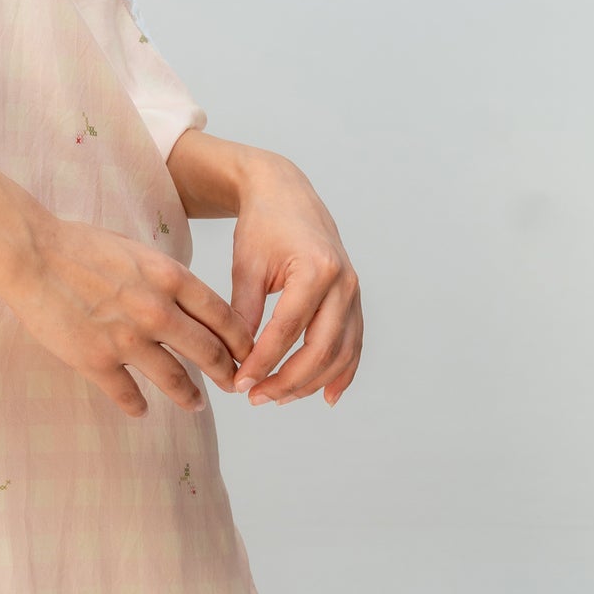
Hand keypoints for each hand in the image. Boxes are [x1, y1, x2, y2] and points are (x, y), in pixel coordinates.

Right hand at [0, 214, 253, 418]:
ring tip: (196, 404)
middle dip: (226, 373)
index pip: (223, 317)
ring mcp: (128, 340)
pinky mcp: (97, 361)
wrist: (30, 253)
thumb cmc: (78, 244)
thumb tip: (185, 300)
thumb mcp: (136, 250)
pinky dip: (138, 406)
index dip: (240, 341)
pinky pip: (128, 395)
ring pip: (176, 380)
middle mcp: (157, 311)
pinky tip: (141, 410)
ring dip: (190, 396)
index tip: (245, 353)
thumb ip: (164, 277)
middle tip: (232, 383)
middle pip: (209, 353)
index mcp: (170, 277)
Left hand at [227, 156, 362, 405]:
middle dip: (288, 380)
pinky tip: (325, 396)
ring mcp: (354, 292)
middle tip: (255, 398)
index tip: (240, 383)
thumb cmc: (262, 226)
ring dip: (311, 382)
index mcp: (315, 269)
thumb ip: (243, 312)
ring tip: (278, 399)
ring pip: (341, 352)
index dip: (264, 361)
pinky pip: (353, 344)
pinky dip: (342, 372)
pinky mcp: (354, 300)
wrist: (287, 195)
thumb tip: (238, 360)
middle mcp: (343, 283)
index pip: (288, 329)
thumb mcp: (246, 266)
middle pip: (321, 348)